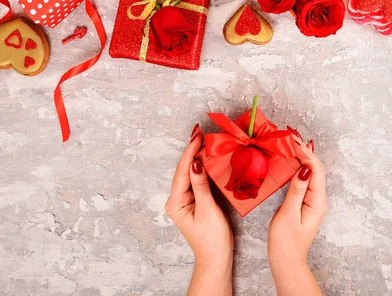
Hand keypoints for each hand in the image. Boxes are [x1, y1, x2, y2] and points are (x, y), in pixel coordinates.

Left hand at [165, 124, 233, 295]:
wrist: (216, 258)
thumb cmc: (212, 238)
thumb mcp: (207, 209)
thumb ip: (201, 184)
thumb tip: (196, 162)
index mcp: (175, 201)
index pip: (182, 171)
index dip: (190, 152)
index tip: (198, 136)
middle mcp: (177, 199)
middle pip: (184, 169)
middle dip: (192, 150)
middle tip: (201, 132)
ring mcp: (185, 200)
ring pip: (190, 173)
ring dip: (197, 157)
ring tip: (204, 140)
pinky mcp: (194, 201)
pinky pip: (197, 180)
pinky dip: (202, 168)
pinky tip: (208, 158)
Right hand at [268, 139, 326, 295]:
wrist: (286, 261)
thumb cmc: (285, 242)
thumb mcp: (288, 215)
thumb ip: (296, 190)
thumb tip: (304, 169)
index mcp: (317, 201)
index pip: (315, 170)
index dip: (305, 153)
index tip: (292, 140)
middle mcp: (318, 199)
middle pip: (315, 168)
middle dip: (304, 150)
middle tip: (290, 135)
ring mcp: (312, 200)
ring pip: (310, 172)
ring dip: (302, 156)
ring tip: (292, 141)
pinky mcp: (305, 202)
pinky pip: (304, 179)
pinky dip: (298, 166)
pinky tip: (293, 159)